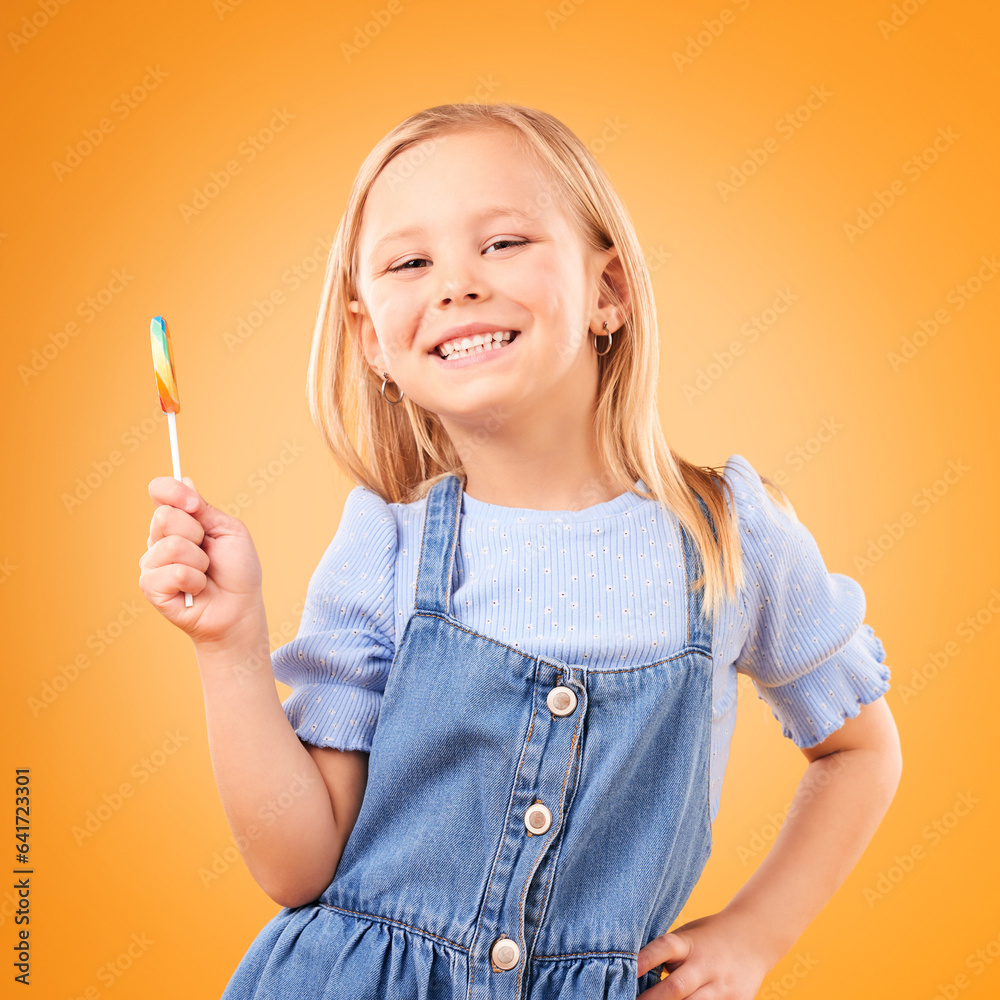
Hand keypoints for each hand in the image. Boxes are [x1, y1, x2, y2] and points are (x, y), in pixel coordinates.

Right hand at [139, 476, 265, 647]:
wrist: (240, 609)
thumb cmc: (237, 571)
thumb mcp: (228, 531)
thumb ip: (204, 508)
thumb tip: (184, 479)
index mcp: (179, 521)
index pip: (160, 491)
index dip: (173, 492)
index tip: (194, 505)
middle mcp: (160, 539)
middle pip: (164, 516)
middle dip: (197, 533)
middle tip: (208, 552)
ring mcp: (152, 563)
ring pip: (171, 546)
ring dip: (199, 561)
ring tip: (204, 574)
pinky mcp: (150, 587)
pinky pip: (173, 572)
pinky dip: (195, 581)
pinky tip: (197, 589)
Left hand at [636, 910, 771, 998]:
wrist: (754, 937)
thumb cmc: (709, 937)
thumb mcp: (687, 936)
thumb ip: (667, 955)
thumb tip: (637, 976)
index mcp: (689, 944)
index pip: (664, 947)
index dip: (645, 959)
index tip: (627, 969)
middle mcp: (706, 965)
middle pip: (676, 987)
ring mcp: (723, 986)